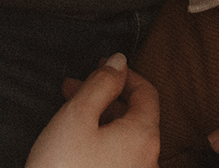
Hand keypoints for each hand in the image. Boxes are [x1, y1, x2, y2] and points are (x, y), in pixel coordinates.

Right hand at [26, 54, 159, 167]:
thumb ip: (101, 84)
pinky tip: (78, 139)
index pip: (147, 92)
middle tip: (74, 87)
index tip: (100, 65)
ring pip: (125, 136)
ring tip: (69, 111)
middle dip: (106, 96)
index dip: (124, 74)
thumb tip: (120, 61)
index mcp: (145, 135)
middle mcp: (150, 158)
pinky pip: (119, 156)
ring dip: (101, 118)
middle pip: (136, 114)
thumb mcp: (77, 117)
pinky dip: (102, 140)